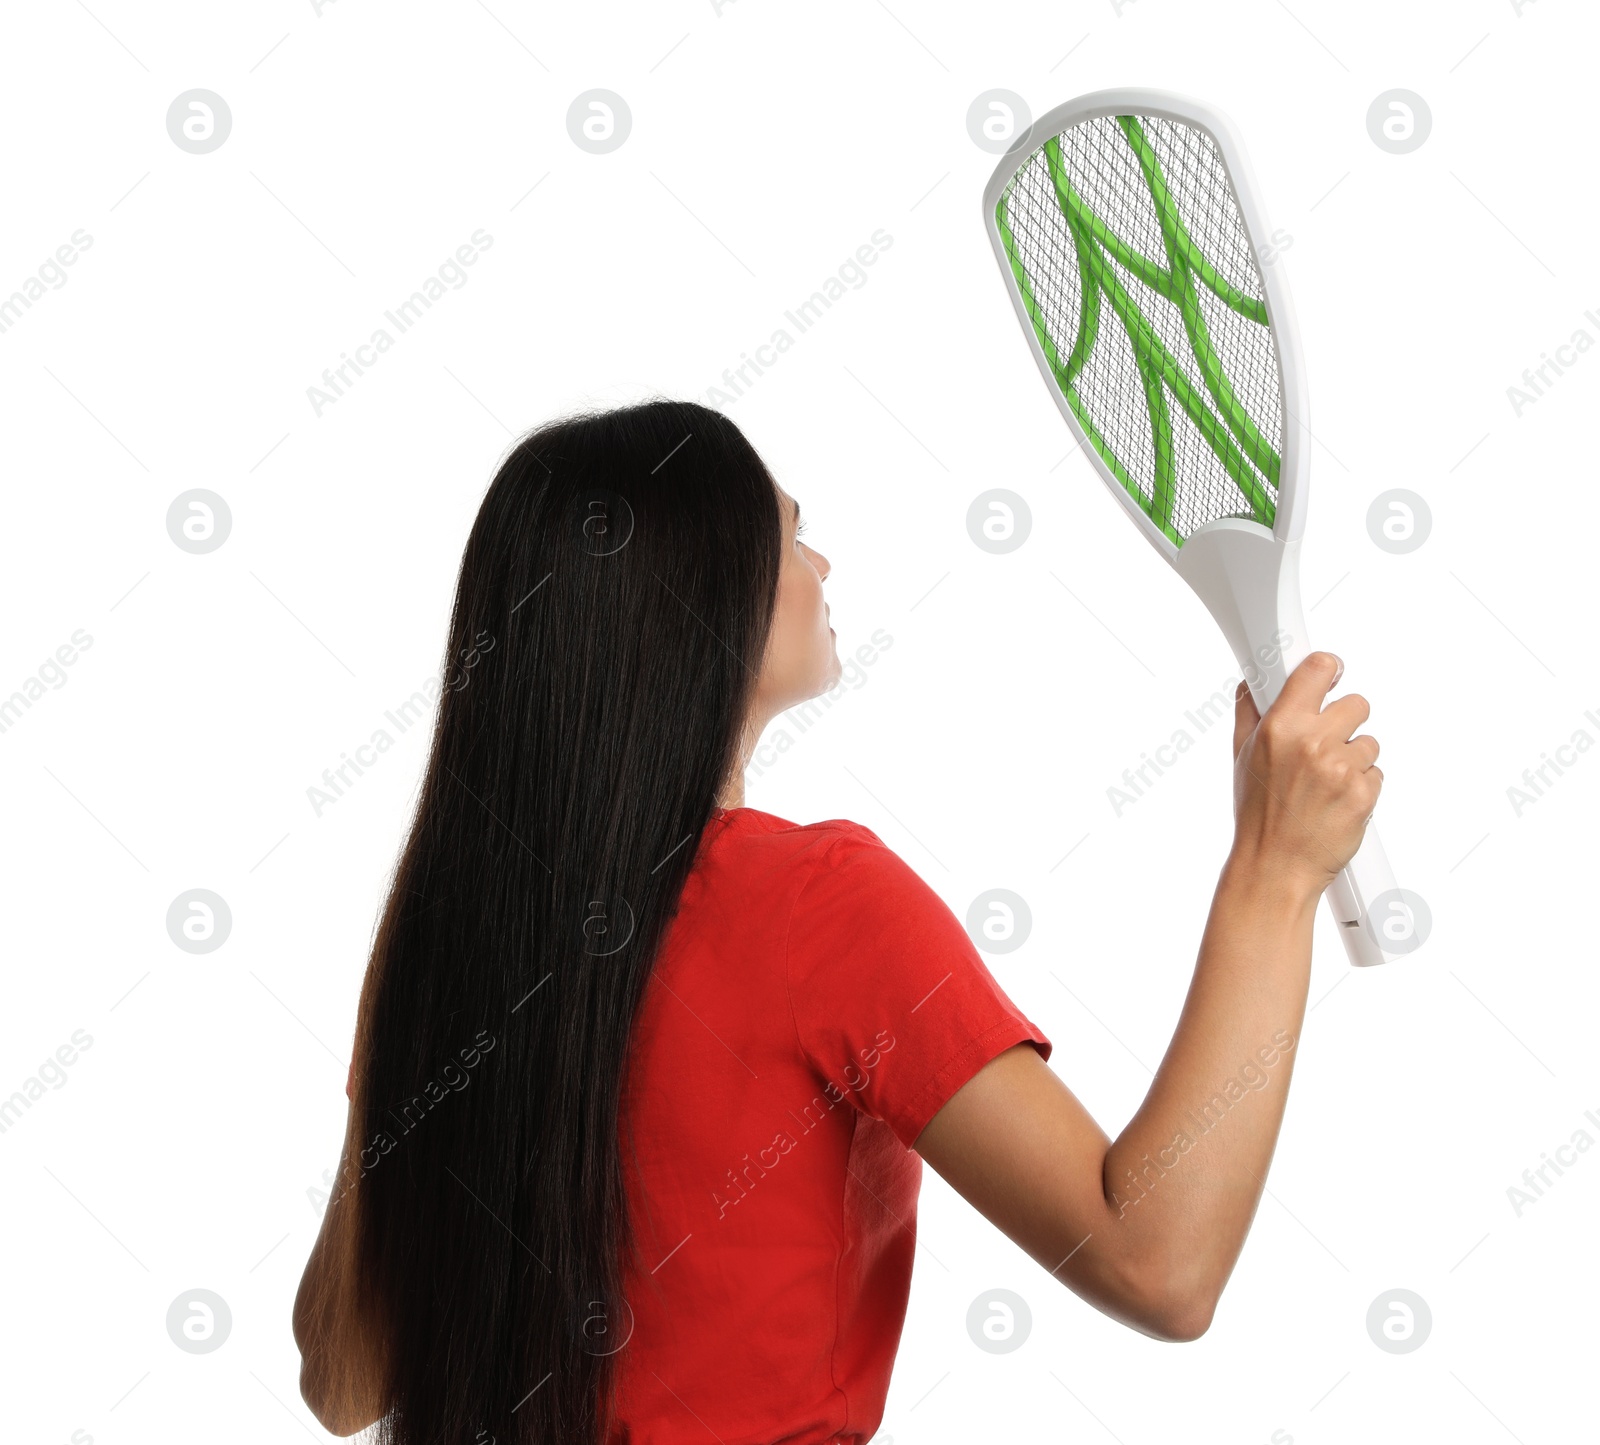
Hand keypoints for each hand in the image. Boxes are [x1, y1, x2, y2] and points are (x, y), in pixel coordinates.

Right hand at [1229, 652, 1381, 899]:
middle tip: (1325, 746)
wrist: (1275, 867)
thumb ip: (1250, 713)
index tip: (1331, 674)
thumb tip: (1253, 683)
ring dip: (1353, 759)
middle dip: (1344, 722)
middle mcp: (1312, 742)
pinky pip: (1376, 773)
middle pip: (1356, 703)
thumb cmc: (1257, 815)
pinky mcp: (1363, 793)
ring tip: (1326, 784)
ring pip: (1368, 743)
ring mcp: (1341, 768)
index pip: (1318, 669)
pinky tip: (1337, 801)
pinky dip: (1361, 786)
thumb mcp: (1242, 757)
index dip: (1328, 669)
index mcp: (1280, 726)